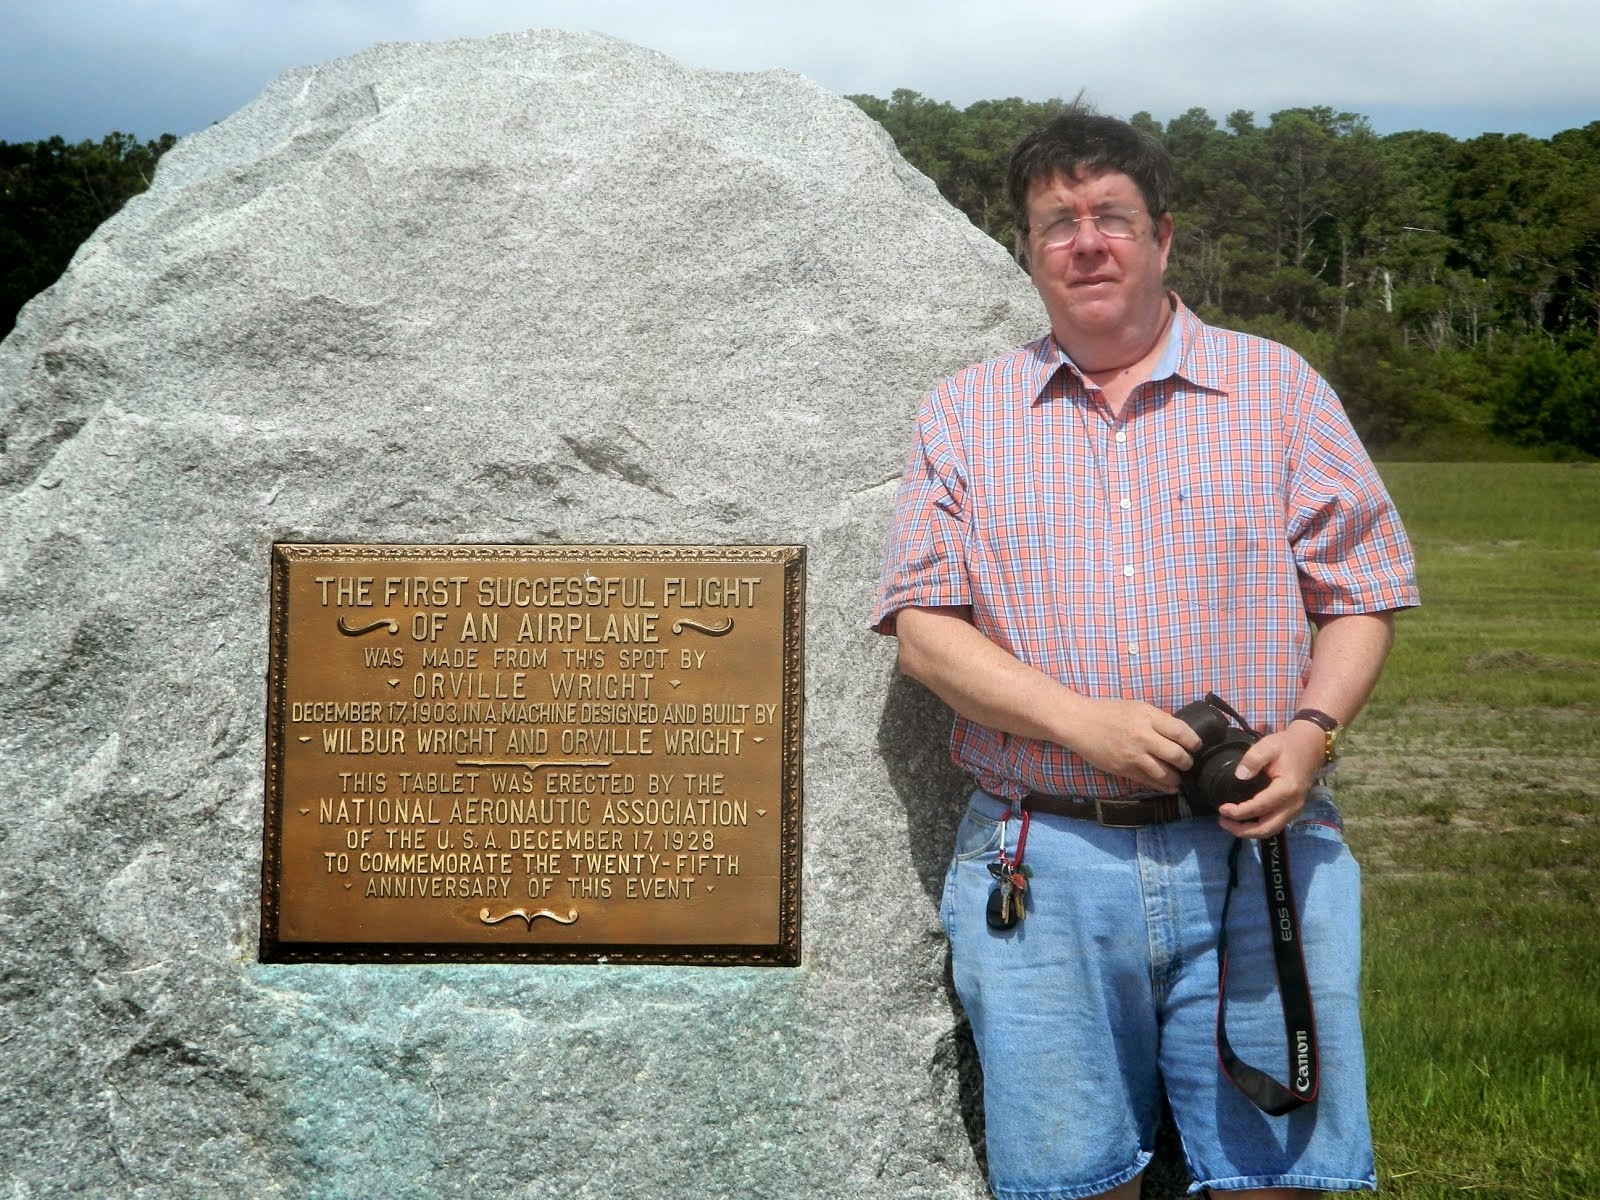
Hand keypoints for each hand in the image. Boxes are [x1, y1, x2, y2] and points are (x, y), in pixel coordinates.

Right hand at [1062, 699, 1201, 792]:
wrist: (1079, 723)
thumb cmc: (1108, 712)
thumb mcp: (1137, 708)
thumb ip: (1158, 721)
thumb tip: (1179, 735)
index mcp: (1148, 717)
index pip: (1182, 732)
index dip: (1194, 742)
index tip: (1196, 746)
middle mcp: (1143, 737)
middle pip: (1177, 755)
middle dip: (1187, 762)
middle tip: (1187, 762)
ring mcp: (1133, 756)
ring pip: (1165, 774)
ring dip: (1176, 778)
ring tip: (1178, 777)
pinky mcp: (1124, 769)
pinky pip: (1149, 782)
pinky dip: (1162, 786)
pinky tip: (1168, 786)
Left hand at [1216, 721, 1325, 837]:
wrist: (1310, 747)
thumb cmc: (1287, 746)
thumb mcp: (1268, 745)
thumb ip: (1253, 759)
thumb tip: (1239, 776)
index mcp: (1287, 789)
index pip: (1259, 807)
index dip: (1239, 812)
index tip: (1222, 809)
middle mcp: (1293, 805)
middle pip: (1266, 828)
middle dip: (1242, 830)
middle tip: (1222, 821)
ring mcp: (1295, 810)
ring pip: (1271, 830)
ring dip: (1249, 831)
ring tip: (1229, 823)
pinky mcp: (1293, 810)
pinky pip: (1275, 825)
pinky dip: (1258, 827)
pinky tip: (1244, 820)